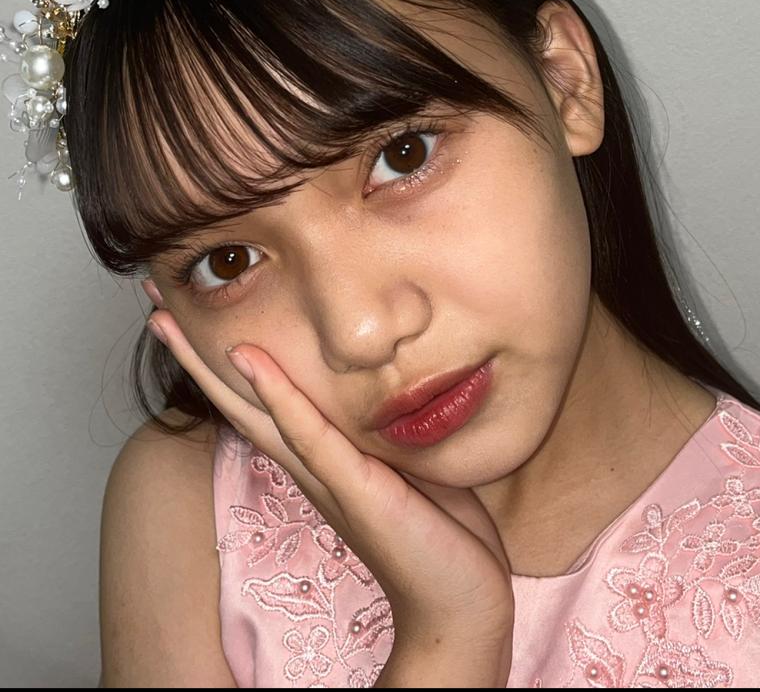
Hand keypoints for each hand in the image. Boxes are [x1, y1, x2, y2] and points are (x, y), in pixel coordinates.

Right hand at [146, 310, 515, 657]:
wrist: (459, 600)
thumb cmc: (437, 532)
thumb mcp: (407, 465)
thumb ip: (386, 432)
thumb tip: (392, 389)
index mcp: (322, 460)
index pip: (262, 403)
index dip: (226, 363)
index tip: (194, 318)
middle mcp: (310, 468)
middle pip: (237, 403)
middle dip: (193, 356)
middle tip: (153, 307)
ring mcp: (326, 478)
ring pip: (255, 411)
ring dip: (211, 365)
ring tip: (169, 321)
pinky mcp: (355, 488)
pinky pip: (308, 432)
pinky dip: (276, 393)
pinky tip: (247, 357)